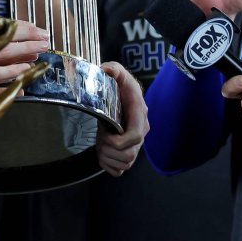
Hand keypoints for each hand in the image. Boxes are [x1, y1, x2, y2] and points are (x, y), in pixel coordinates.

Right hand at [0, 0, 49, 90]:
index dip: (22, 27)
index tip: (36, 28)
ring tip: (39, 57)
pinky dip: (9, 82)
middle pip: (8, 43)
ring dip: (24, 59)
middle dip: (30, 42)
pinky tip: (23, 81)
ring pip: (5, 62)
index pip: (0, 26)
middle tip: (46, 41)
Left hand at [96, 62, 148, 176]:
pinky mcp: (128, 154)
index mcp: (139, 117)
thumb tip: (106, 70)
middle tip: (100, 138)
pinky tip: (103, 154)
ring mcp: (135, 147)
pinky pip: (120, 171)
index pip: (136, 137)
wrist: (124, 97)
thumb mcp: (118, 74)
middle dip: (109, 150)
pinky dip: (109, 167)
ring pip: (125, 165)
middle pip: (128, 155)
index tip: (105, 133)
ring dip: (107, 158)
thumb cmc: (121, 87)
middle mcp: (141, 134)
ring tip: (101, 144)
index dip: (118, 141)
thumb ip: (114, 69)